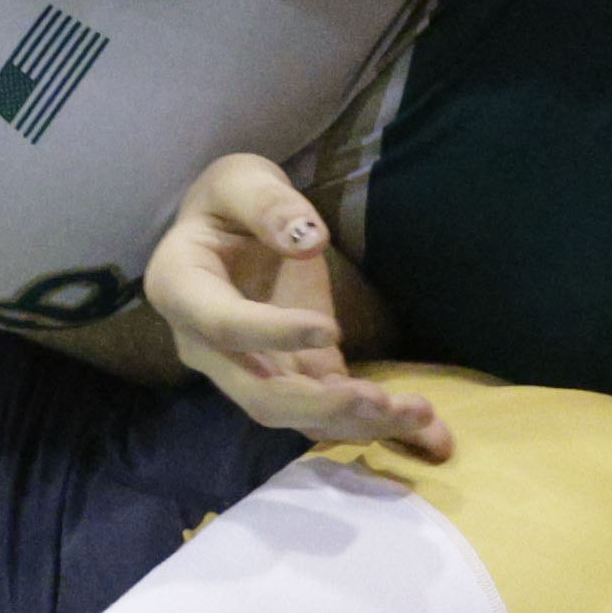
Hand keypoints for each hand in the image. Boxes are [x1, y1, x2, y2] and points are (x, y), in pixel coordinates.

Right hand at [140, 152, 452, 454]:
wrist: (229, 229)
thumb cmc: (229, 201)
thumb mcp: (241, 179)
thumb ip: (268, 204)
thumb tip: (307, 240)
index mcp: (182, 290)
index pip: (224, 326)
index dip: (273, 334)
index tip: (328, 327)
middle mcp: (206, 347)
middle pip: (258, 394)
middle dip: (321, 406)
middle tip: (380, 401)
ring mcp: (249, 369)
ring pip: (296, 415)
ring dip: (355, 422)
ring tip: (418, 416)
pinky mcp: (292, 376)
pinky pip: (327, 408)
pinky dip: (375, 423)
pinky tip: (430, 433)